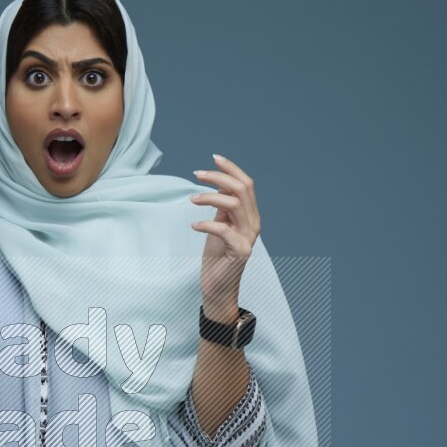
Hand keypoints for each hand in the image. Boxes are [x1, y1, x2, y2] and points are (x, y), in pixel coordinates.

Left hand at [189, 153, 260, 319]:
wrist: (218, 288)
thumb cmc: (217, 259)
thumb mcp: (219, 227)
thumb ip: (222, 209)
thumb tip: (218, 188)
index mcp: (250, 215)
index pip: (246, 184)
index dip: (231, 169)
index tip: (214, 158)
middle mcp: (253, 223)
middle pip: (242, 189)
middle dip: (218, 177)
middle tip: (196, 175)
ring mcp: (249, 237)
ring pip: (234, 204)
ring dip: (209, 198)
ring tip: (192, 201)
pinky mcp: (240, 251)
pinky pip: (223, 229)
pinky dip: (206, 223)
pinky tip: (194, 225)